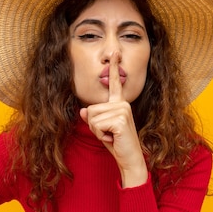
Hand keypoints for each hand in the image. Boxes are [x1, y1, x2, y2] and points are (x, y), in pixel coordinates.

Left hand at [80, 52, 147, 187]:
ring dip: (97, 131)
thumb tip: (83, 111)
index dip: (114, 68)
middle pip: (91, 108)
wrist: (129, 158)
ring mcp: (123, 110)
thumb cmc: (116, 144)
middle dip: (94, 125)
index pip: (115, 84)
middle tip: (109, 134)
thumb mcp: (101, 129)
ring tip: (111, 136)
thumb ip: (93, 118)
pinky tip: (112, 138)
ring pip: (92, 117)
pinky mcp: (120, 119)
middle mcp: (122, 103)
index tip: (115, 53)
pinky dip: (100, 135)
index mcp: (120, 103)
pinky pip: (96, 124)